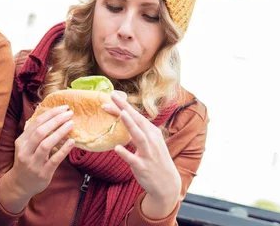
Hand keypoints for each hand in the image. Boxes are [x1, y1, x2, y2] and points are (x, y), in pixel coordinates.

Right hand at [0, 105, 74, 208]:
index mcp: (21, 141)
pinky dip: (64, 150)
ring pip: (46, 145)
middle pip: (40, 132)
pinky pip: (54, 160)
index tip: (64, 108)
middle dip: (56, 120)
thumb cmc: (27, 160)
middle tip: (69, 114)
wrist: (20, 185)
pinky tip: (72, 142)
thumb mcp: (25, 145)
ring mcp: (33, 163)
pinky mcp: (43, 173)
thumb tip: (52, 115)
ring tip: (71, 124)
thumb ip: (35, 133)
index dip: (51, 114)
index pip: (36, 123)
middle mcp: (25, 151)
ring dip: (59, 133)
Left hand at [108, 92, 180, 218]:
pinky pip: (133, 159)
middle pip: (137, 121)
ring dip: (130, 125)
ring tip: (121, 114)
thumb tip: (123, 122)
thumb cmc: (155, 160)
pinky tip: (116, 148)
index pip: (136, 116)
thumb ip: (136, 133)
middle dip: (125, 108)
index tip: (112, 95)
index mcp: (152, 132)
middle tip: (112, 96)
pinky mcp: (143, 167)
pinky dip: (125, 153)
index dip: (125, 105)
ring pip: (139, 137)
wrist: (167, 184)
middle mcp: (151, 140)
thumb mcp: (149, 143)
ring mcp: (148, 153)